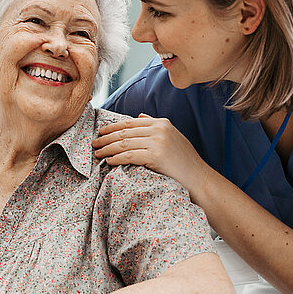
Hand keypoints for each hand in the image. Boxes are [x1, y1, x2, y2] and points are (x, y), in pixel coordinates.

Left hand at [93, 114, 209, 191]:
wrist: (198, 178)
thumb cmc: (184, 161)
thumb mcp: (172, 137)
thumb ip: (155, 125)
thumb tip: (139, 115)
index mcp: (162, 122)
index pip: (131, 122)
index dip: (113, 126)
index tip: (101, 131)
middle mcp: (159, 129)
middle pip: (125, 132)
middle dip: (106, 137)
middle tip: (94, 143)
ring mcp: (157, 142)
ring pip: (124, 143)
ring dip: (108, 148)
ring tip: (97, 153)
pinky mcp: (155, 156)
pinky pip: (129, 155)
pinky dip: (116, 158)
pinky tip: (109, 161)